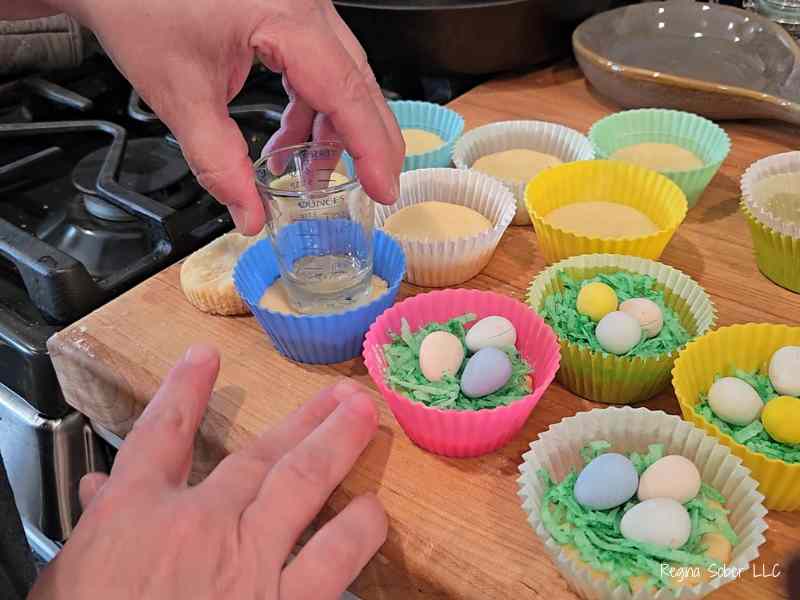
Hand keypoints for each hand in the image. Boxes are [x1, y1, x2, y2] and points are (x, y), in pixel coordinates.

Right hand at [29, 345, 385, 598]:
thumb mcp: (72, 575)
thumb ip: (96, 525)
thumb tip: (98, 490)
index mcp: (137, 514)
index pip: (164, 433)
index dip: (185, 389)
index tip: (206, 359)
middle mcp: (201, 526)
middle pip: (258, 455)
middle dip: (304, 420)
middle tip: (342, 394)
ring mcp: (248, 566)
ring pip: (304, 487)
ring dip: (339, 451)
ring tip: (366, 427)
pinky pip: (331, 564)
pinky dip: (356, 537)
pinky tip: (373, 518)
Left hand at [47, 0, 403, 233]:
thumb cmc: (142, 6)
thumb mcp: (180, 94)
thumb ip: (218, 161)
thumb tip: (249, 213)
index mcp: (285, 18)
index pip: (346, 93)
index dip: (371, 147)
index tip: (384, 188)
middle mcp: (306, 7)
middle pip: (359, 84)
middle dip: (367, 143)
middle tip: (372, 189)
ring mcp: (302, 9)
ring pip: (343, 78)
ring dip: (334, 130)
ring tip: (308, 173)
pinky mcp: (289, 15)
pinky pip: (319, 68)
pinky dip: (312, 109)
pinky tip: (290, 141)